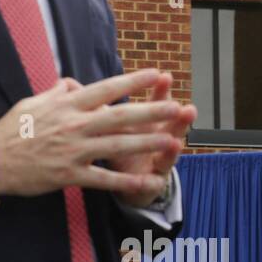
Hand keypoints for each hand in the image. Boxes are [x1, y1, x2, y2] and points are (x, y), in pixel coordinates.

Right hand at [0, 69, 185, 201]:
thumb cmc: (8, 131)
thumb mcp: (32, 103)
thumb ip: (57, 93)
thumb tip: (73, 85)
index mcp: (66, 105)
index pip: (106, 89)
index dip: (133, 82)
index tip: (156, 74)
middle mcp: (74, 125)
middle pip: (120, 116)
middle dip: (151, 112)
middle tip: (176, 108)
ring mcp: (73, 151)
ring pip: (117, 145)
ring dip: (147, 144)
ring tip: (171, 141)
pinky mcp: (68, 175)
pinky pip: (102, 179)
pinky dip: (125, 182)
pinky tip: (145, 183)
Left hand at [106, 71, 197, 207]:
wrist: (116, 181)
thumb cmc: (114, 145)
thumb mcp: (107, 126)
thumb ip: (98, 107)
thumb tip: (76, 84)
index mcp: (144, 123)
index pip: (154, 103)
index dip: (159, 91)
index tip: (164, 76)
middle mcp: (155, 139)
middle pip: (167, 127)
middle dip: (176, 118)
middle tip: (184, 109)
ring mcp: (155, 161)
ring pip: (166, 154)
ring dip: (172, 150)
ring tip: (177, 144)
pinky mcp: (148, 183)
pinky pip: (151, 184)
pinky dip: (153, 183)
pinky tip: (158, 183)